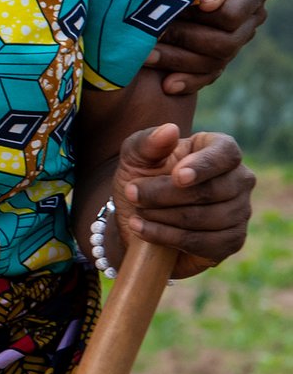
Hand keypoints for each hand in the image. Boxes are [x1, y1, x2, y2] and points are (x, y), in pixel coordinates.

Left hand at [111, 122, 254, 278]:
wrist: (137, 215)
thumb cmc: (142, 176)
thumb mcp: (135, 156)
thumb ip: (148, 142)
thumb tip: (170, 130)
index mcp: (219, 148)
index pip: (225, 153)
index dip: (203, 166)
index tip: (177, 176)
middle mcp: (239, 178)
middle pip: (212, 190)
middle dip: (165, 195)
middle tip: (133, 194)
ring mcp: (240, 211)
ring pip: (207, 218)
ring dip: (164, 217)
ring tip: (137, 212)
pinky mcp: (231, 241)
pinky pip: (204, 243)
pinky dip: (169, 237)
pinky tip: (144, 230)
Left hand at [143, 0, 270, 94]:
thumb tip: (210, 2)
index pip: (233, 14)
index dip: (205, 18)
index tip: (175, 10)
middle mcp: (253, 13)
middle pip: (226, 43)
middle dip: (185, 41)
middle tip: (149, 37)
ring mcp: (237, 35)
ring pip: (215, 61)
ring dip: (178, 61)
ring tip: (145, 56)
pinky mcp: (219, 51)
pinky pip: (210, 74)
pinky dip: (189, 80)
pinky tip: (167, 84)